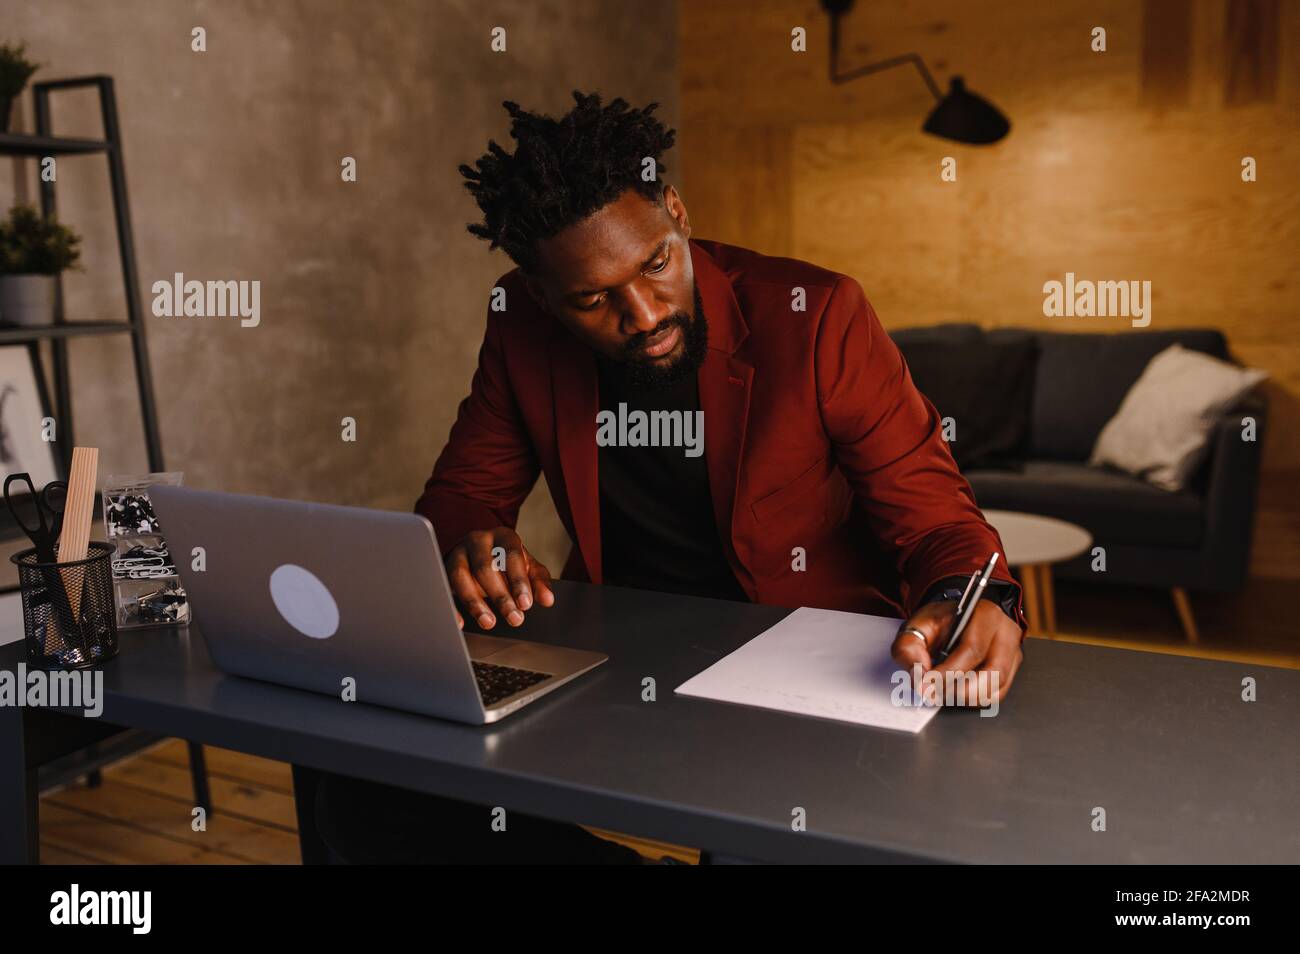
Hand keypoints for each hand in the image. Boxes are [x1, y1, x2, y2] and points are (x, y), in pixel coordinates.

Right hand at [445, 527, 554, 629]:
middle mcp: (477, 540)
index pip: (510, 556)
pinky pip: (443, 587)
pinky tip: (460, 622)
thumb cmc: (506, 560)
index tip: (525, 604)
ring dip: (475, 603)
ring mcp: (457, 553)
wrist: (479, 550)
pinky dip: (451, 607)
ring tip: (489, 622)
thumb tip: (548, 600)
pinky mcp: (443, 569)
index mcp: (502, 536)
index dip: (518, 581)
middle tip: (514, 618)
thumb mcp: (527, 566)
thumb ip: (538, 581)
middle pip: (485, 567)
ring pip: (460, 576)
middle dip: (500, 596)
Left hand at [890, 599, 1023, 705]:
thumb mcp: (918, 625)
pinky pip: (997, 694)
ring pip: (997, 688)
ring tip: (942, 692)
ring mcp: (1012, 653)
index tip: (927, 685)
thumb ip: (910, 648)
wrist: (957, 619)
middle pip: (993, 673)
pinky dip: (974, 699)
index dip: (948, 672)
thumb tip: (918, 675)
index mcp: (984, 614)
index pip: (972, 649)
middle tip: (934, 694)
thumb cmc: (941, 621)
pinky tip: (956, 692)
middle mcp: (1005, 634)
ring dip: (966, 698)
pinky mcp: (1011, 669)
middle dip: (959, 690)